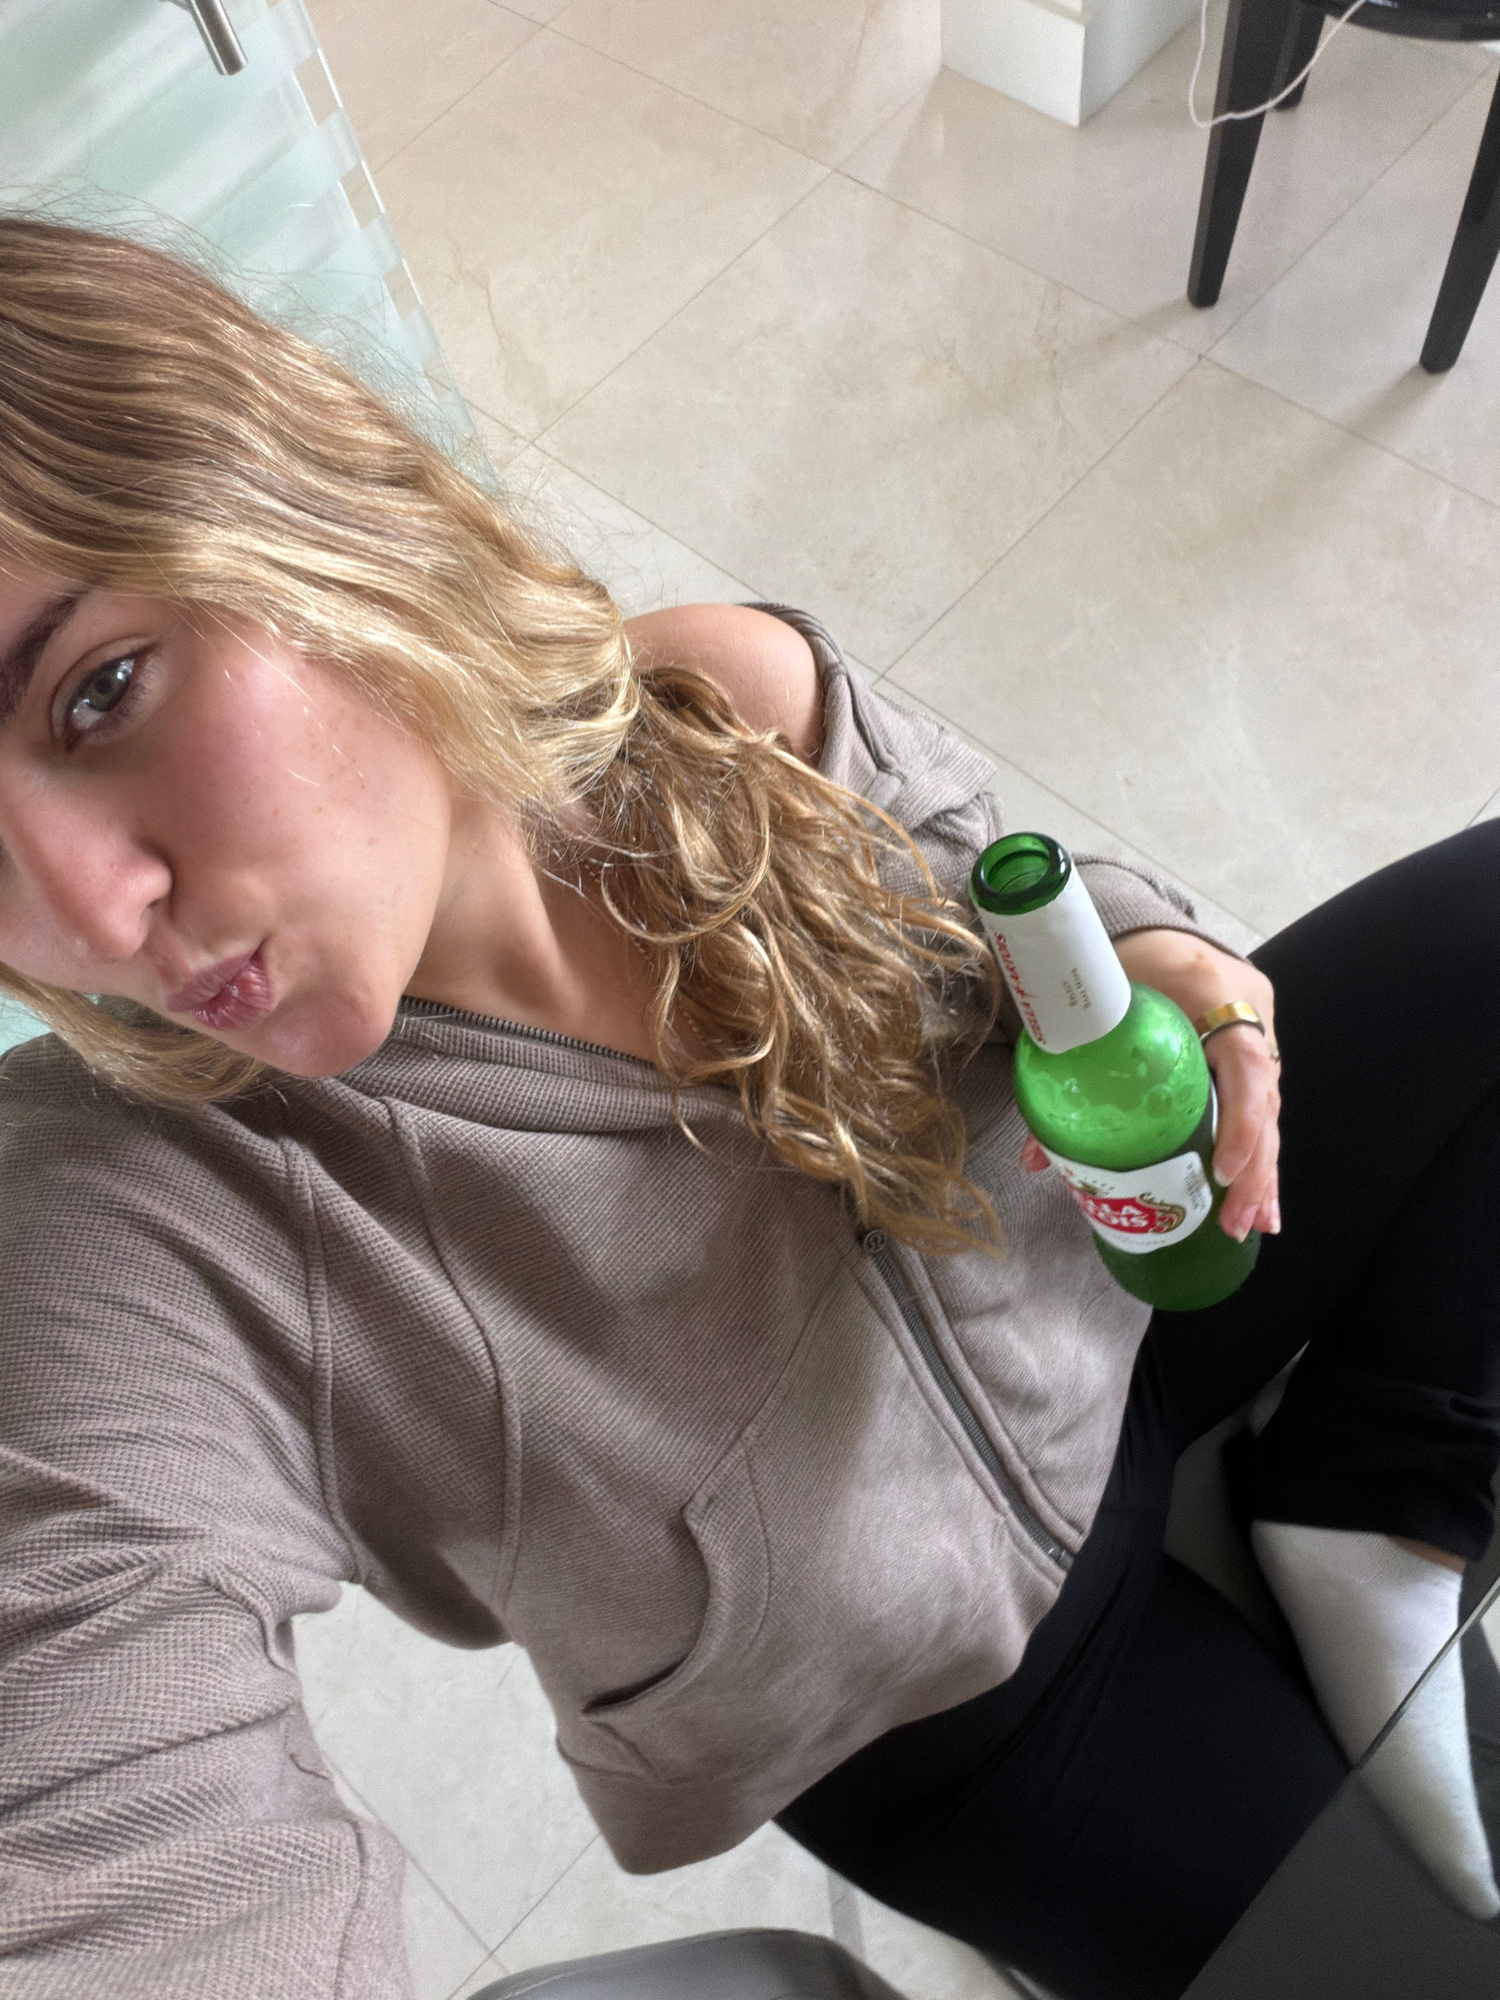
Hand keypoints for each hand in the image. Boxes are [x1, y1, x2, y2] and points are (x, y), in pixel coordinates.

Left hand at [1019, 930, 1280, 1241]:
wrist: (1145, 927)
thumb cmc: (1116, 961)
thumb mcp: (1095, 1006)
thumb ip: (1068, 1072)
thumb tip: (1037, 1157)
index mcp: (1211, 989)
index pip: (1246, 1062)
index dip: (1241, 1121)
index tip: (1221, 1169)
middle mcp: (1247, 1011)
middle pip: (1265, 1098)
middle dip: (1254, 1167)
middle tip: (1236, 1220)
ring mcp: (1256, 1028)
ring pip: (1269, 1107)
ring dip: (1261, 1171)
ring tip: (1251, 1224)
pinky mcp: (1251, 1046)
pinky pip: (1261, 1104)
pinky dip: (1256, 1153)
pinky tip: (1258, 1200)